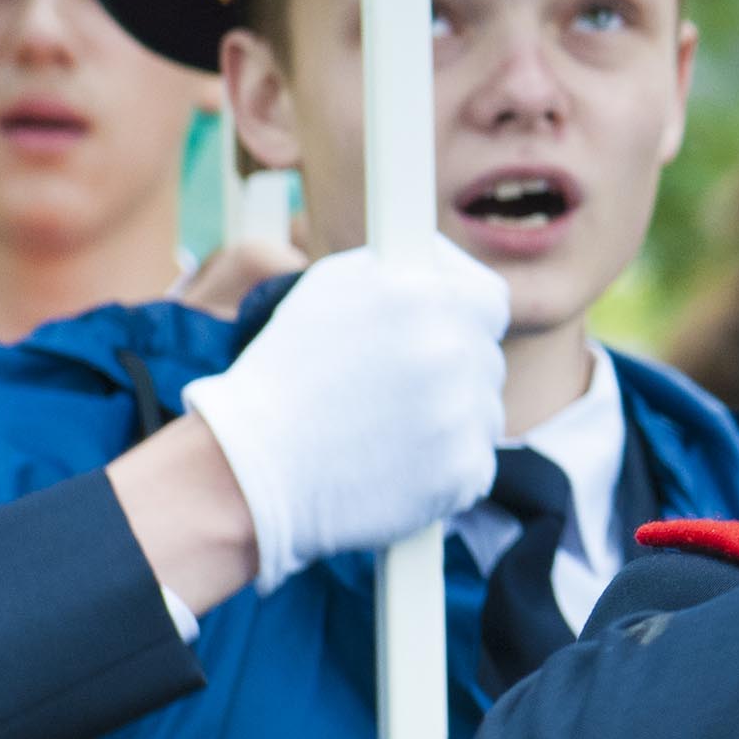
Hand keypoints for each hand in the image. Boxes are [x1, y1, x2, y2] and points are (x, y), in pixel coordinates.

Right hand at [178, 238, 509, 591]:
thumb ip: (398, 268)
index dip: (469, 317)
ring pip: (482, 413)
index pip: (489, 301)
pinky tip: (395, 467)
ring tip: (388, 433)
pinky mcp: (465, 471)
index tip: (451, 332)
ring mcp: (464, 414)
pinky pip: (474, 463)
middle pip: (483, 360)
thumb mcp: (330, 287)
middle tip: (398, 393)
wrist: (249, 470)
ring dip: (450, 419)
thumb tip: (439, 266)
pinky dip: (444, 468)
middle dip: (450, 372)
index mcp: (424, 297)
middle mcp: (453, 349)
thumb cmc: (282, 374)